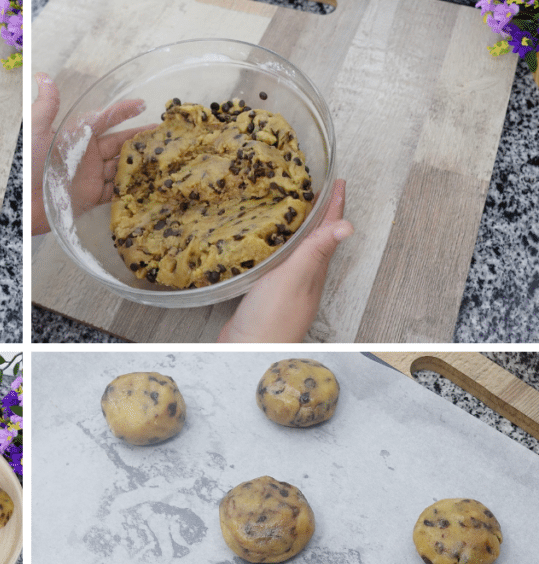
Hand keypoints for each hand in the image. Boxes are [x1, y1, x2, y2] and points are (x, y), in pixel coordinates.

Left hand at [31, 73, 153, 235]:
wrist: (23, 205)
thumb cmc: (26, 166)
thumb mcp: (34, 133)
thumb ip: (45, 107)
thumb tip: (43, 76)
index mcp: (75, 136)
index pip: (104, 120)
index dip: (123, 111)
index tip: (143, 104)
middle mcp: (87, 154)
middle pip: (119, 143)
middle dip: (140, 137)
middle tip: (164, 133)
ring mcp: (91, 175)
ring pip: (121, 166)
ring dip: (140, 162)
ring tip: (163, 157)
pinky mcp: (92, 196)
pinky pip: (116, 190)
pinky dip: (131, 186)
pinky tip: (148, 182)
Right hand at [218, 179, 352, 342]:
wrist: (249, 348)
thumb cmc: (272, 318)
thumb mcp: (295, 278)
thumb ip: (316, 251)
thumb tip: (348, 225)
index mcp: (314, 267)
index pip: (329, 229)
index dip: (334, 205)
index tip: (339, 181)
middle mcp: (304, 274)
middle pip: (316, 236)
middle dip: (320, 211)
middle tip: (319, 188)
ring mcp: (286, 283)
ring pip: (298, 247)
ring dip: (300, 227)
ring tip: (295, 207)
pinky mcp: (266, 290)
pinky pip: (278, 259)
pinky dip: (278, 244)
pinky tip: (268, 242)